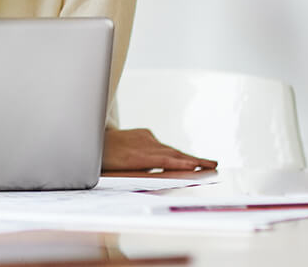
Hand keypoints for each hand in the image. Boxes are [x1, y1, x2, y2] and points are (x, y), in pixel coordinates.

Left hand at [102, 127, 217, 171]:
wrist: (94, 137)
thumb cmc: (105, 161)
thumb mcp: (121, 172)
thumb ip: (143, 174)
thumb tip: (165, 174)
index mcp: (134, 156)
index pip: (162, 160)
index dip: (179, 164)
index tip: (194, 166)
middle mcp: (141, 144)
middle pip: (172, 154)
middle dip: (193, 160)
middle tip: (213, 165)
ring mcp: (144, 137)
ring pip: (170, 150)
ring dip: (188, 158)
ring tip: (208, 164)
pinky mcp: (145, 133)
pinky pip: (161, 146)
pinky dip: (172, 153)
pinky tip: (183, 159)